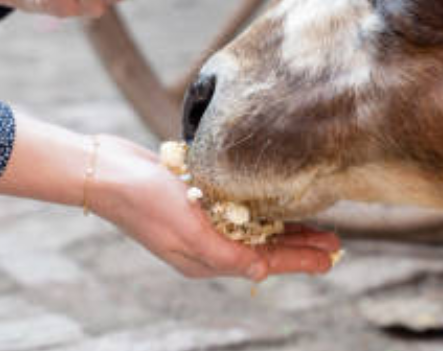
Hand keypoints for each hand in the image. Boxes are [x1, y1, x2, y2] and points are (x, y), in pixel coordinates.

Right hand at [88, 135, 339, 279]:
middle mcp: (206, 244)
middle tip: (336, 241)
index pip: (265, 262)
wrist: (105, 171)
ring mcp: (200, 221)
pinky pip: (238, 208)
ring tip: (317, 223)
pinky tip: (276, 197)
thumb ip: (228, 255)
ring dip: (286, 225)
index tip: (332, 258)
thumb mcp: (191, 233)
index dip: (301, 260)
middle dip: (301, 245)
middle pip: (265, 246)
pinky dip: (262, 206)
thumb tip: (262, 272)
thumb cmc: (147, 202)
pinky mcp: (195, 197)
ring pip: (255, 227)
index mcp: (206, 259)